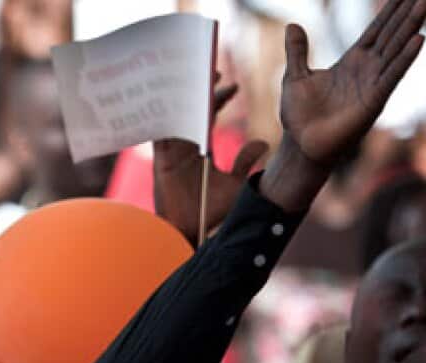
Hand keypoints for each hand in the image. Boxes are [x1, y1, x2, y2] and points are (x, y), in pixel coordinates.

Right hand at [154, 84, 268, 244]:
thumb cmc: (210, 212)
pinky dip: (163, 116)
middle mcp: (185, 147)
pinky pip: (161, 132)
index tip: (234, 85)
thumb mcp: (235, 184)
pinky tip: (170, 98)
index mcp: (201, 149)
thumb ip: (246, 163)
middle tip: (212, 68)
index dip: (220, 99)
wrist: (189, 231)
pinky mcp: (161, 159)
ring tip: (193, 76)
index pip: (210, 116)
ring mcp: (171, 152)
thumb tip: (264, 142)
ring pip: (176, 116)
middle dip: (200, 89)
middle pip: (191, 110)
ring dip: (182, 97)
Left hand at [259, 0, 425, 211]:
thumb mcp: (295, 76)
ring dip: (410, 26)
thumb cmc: (299, 115)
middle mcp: (367, 70)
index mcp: (352, 62)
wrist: (300, 145)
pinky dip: (404, 58)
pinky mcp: (374, 101)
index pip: (375, 30)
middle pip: (391, 35)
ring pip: (396, 50)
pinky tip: (418, 40)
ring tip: (424, 3)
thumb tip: (292, 24)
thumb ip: (297, 51)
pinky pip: (392, 76)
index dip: (389, 11)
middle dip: (406, 13)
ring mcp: (373, 84)